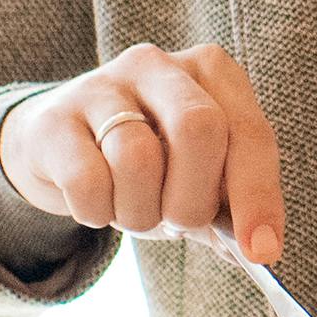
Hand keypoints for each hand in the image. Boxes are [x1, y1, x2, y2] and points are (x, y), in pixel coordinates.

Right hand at [0, 41, 282, 263]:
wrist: (60, 147)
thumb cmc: (148, 163)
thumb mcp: (197, 178)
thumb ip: (230, 209)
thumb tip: (258, 251)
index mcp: (211, 72)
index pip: (250, 133)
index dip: (258, 195)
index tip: (261, 251)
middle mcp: (159, 65)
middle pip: (199, 130)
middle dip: (193, 198)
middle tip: (178, 224)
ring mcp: (102, 84)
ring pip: (137, 158)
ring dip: (140, 212)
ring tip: (134, 212)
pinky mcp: (55, 118)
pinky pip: (87, 180)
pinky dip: (98, 212)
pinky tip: (97, 205)